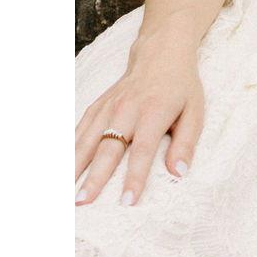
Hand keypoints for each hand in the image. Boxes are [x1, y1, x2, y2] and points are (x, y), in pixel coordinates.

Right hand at [75, 37, 204, 207]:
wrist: (160, 54)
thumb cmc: (181, 87)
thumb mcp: (195, 111)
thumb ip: (186, 142)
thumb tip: (179, 173)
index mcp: (154, 112)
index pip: (142, 150)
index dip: (135, 177)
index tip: (127, 201)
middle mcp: (127, 109)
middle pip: (108, 148)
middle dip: (95, 177)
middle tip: (82, 203)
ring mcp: (108, 107)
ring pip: (87, 140)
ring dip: (74, 167)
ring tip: (64, 192)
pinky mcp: (97, 106)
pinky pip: (79, 130)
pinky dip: (68, 150)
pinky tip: (61, 169)